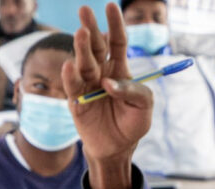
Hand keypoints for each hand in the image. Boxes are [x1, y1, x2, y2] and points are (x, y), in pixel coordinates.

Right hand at [63, 4, 151, 188]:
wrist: (118, 148)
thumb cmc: (132, 124)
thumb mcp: (144, 107)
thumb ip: (134, 92)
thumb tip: (110, 83)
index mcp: (119, 69)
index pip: (116, 41)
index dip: (114, 24)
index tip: (110, 6)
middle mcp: (101, 73)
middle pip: (96, 46)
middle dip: (91, 27)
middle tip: (85, 10)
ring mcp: (87, 85)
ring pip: (83, 63)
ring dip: (82, 48)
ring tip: (82, 33)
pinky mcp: (76, 101)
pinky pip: (73, 86)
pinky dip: (71, 76)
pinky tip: (70, 65)